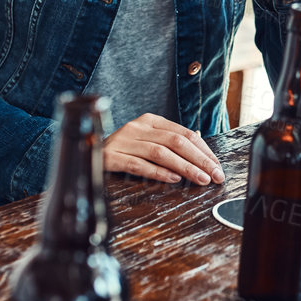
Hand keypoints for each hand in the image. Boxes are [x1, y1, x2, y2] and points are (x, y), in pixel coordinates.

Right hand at [102, 114, 225, 185]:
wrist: (83, 152)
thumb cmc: (122, 151)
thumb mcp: (147, 141)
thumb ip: (170, 140)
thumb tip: (198, 140)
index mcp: (149, 121)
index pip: (183, 133)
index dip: (203, 150)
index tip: (217, 166)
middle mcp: (136, 127)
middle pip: (175, 142)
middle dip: (199, 160)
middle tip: (214, 175)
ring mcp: (122, 141)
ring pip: (160, 153)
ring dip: (184, 168)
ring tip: (200, 179)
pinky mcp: (110, 157)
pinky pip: (138, 165)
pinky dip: (158, 172)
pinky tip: (173, 179)